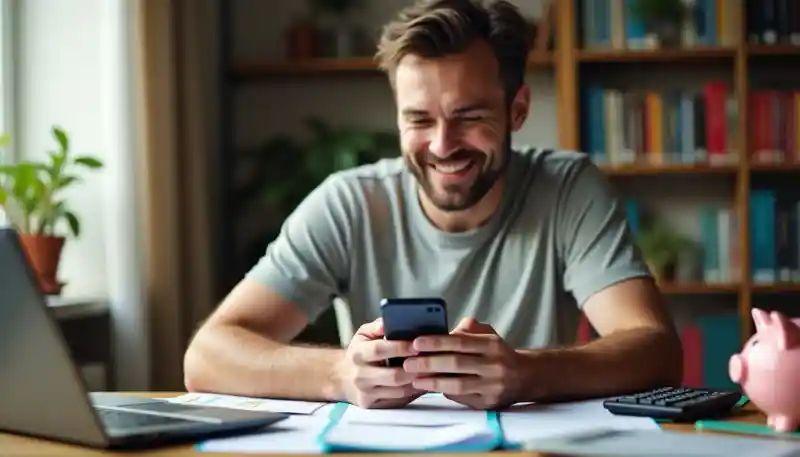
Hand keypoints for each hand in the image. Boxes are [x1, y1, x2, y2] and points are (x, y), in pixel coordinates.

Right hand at [335, 318, 424, 408]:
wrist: (343, 378)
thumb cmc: (359, 353)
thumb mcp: (363, 335)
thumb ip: (377, 326)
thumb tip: (388, 322)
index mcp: (358, 354)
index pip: (379, 350)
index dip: (400, 347)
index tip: (417, 344)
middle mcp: (360, 376)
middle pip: (393, 376)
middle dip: (415, 368)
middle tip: (432, 360)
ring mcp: (367, 393)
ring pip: (399, 391)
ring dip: (419, 382)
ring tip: (433, 371)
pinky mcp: (374, 406)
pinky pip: (399, 400)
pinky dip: (414, 392)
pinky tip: (424, 382)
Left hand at [404, 317, 522, 409]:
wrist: (525, 377)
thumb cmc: (497, 353)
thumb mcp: (488, 334)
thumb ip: (467, 330)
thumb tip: (442, 330)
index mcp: (492, 345)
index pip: (460, 342)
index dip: (436, 342)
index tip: (416, 343)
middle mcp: (494, 365)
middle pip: (456, 364)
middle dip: (428, 363)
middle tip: (407, 362)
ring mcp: (492, 386)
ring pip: (457, 385)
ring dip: (432, 382)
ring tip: (414, 378)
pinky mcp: (488, 403)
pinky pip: (462, 398)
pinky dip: (444, 392)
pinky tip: (429, 388)